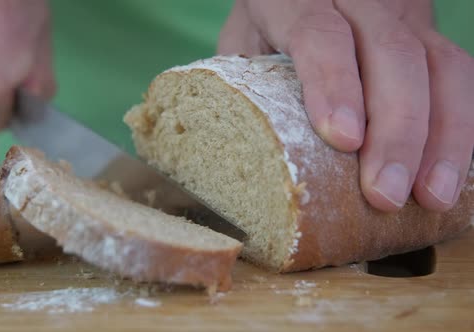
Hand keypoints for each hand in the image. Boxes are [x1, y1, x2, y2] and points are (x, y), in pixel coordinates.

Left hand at [218, 0, 473, 211]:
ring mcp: (401, 14)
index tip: (344, 140)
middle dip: (396, 131)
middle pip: (391, 53)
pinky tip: (448, 172)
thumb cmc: (265, 28)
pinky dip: (460, 128)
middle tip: (386, 195)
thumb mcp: (242, 45)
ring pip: (440, 64)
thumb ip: (245, 83)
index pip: (320, 32)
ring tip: (431, 197)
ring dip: (443, 137)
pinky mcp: (428, 34)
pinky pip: (459, 76)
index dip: (334, 84)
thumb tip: (246, 157)